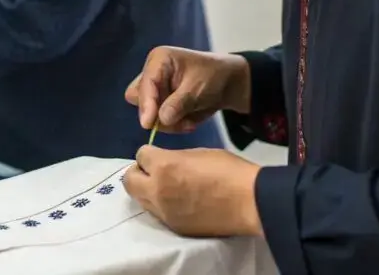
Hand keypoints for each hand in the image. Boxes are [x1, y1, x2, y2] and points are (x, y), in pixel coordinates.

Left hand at [123, 146, 261, 237]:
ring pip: (140, 199)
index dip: (150, 153)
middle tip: (153, 170)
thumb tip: (166, 161)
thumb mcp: (199, 153)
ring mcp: (164, 212)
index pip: (140, 155)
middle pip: (129, 180)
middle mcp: (157, 190)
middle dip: (138, 172)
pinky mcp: (174, 227)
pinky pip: (157, 213)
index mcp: (164, 166)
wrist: (249, 202)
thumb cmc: (229, 170)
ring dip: (147, 190)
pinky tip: (178, 200)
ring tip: (165, 186)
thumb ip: (176, 157)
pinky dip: (161, 204)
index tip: (158, 154)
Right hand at [126, 46, 250, 132]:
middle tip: (177, 120)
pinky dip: (172, 124)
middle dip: (155, 113)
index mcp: (159, 60)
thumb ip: (178, 104)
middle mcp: (152, 72)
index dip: (146, 104)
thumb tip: (160, 119)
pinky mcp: (160, 102)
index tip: (148, 124)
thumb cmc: (213, 76)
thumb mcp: (197, 89)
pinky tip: (188, 121)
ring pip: (147, 112)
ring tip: (189, 121)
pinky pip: (158, 120)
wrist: (227, 84)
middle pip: (139, 98)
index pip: (145, 84)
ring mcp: (155, 88)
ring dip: (166, 122)